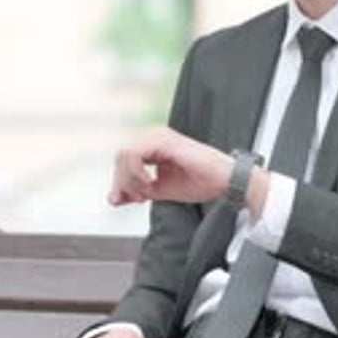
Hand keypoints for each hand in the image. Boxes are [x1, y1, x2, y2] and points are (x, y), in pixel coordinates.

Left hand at [108, 126, 232, 206]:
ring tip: (147, 192)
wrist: (224, 181)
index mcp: (153, 146)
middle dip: (123, 182)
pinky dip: (136, 173)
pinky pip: (134, 154)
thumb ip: (136, 192)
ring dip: (130, 179)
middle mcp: (154, 137)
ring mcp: (158, 136)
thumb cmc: (200, 182)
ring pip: (124, 154)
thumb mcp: (160, 191)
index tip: (126, 201)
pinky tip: (150, 184)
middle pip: (120, 157)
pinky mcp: (164, 140)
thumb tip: (113, 199)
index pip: (123, 160)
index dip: (120, 183)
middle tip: (140, 198)